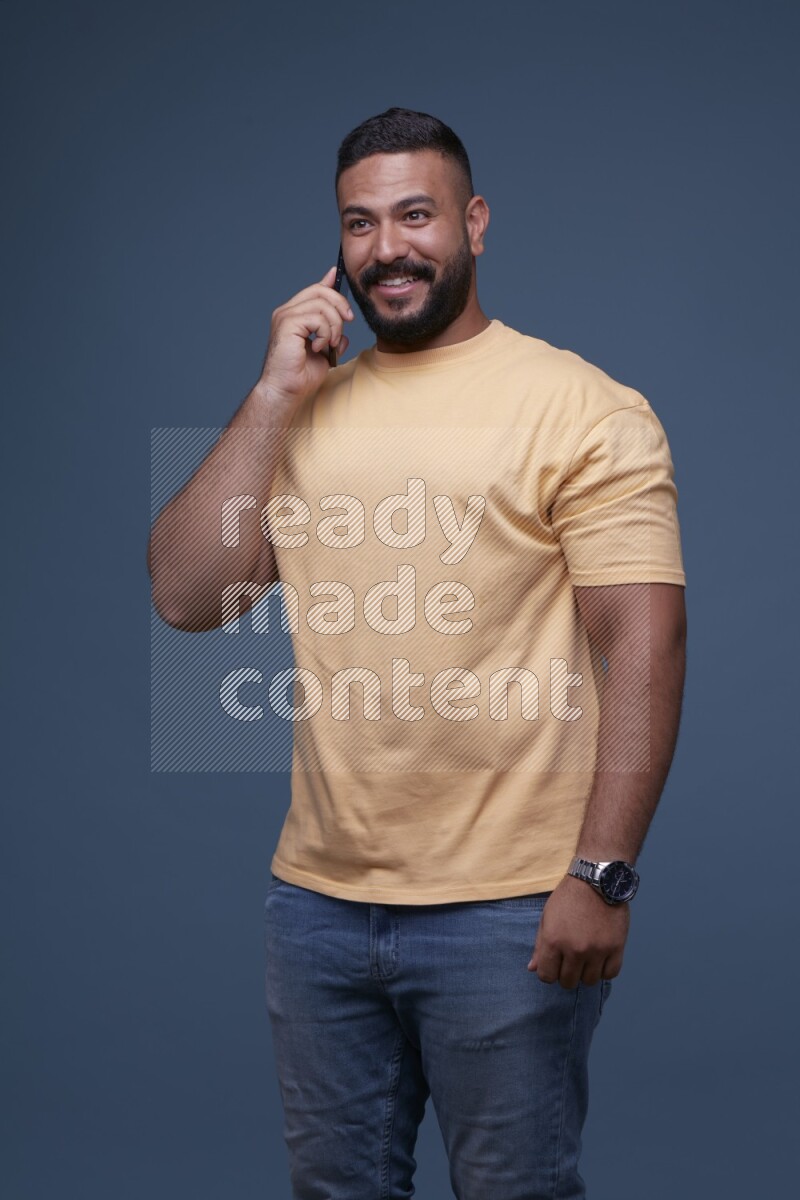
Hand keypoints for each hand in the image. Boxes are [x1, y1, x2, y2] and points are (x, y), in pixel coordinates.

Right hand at [258, 265, 354, 404]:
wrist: (285, 391)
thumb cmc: (300, 376)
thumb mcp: (324, 353)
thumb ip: (331, 338)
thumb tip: (345, 333)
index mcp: (293, 316)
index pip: (313, 290)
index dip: (329, 282)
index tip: (339, 277)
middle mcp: (287, 312)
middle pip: (319, 291)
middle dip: (340, 304)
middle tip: (348, 322)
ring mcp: (285, 317)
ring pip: (321, 304)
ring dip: (334, 325)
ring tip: (331, 344)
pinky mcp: (287, 324)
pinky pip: (316, 317)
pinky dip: (325, 333)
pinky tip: (320, 347)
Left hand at [527, 874, 629, 987]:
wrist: (596, 880)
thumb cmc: (568, 898)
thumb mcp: (547, 917)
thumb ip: (540, 946)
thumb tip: (533, 969)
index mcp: (553, 941)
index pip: (546, 977)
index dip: (549, 972)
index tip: (554, 964)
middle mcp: (574, 950)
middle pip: (568, 982)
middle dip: (566, 973)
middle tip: (571, 959)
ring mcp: (597, 950)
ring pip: (589, 981)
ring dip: (586, 972)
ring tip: (586, 957)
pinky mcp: (616, 948)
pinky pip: (610, 974)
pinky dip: (604, 969)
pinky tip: (600, 958)